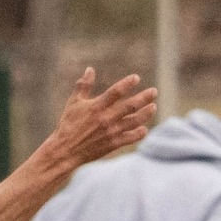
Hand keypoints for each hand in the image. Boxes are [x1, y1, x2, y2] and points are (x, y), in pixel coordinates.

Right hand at [41, 68, 157, 169]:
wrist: (65, 151)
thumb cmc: (68, 125)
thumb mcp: (74, 102)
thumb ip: (83, 85)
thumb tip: (90, 69)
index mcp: (96, 106)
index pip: (116, 91)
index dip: (127, 84)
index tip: (136, 78)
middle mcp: (106, 118)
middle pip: (130, 106)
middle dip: (144, 98)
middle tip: (154, 92)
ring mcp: (111, 132)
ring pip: (134, 121)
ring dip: (146, 114)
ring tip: (153, 107)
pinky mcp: (113, 144)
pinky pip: (130, 138)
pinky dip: (139, 134)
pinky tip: (144, 129)